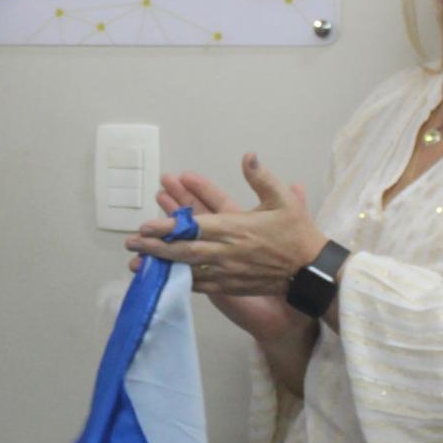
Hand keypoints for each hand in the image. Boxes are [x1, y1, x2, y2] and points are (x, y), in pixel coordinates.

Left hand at [150, 172, 303, 340]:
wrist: (311, 270)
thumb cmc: (297, 233)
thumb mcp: (282, 200)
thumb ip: (261, 178)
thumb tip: (248, 156)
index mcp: (236, 228)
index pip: (194, 227)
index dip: (167, 227)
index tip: (145, 225)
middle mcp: (227, 252)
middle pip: (183, 251)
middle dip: (155, 247)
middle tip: (131, 243)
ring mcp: (228, 272)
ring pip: (188, 270)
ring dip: (162, 267)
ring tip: (138, 263)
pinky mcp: (232, 286)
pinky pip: (201, 286)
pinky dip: (181, 282)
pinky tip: (165, 280)